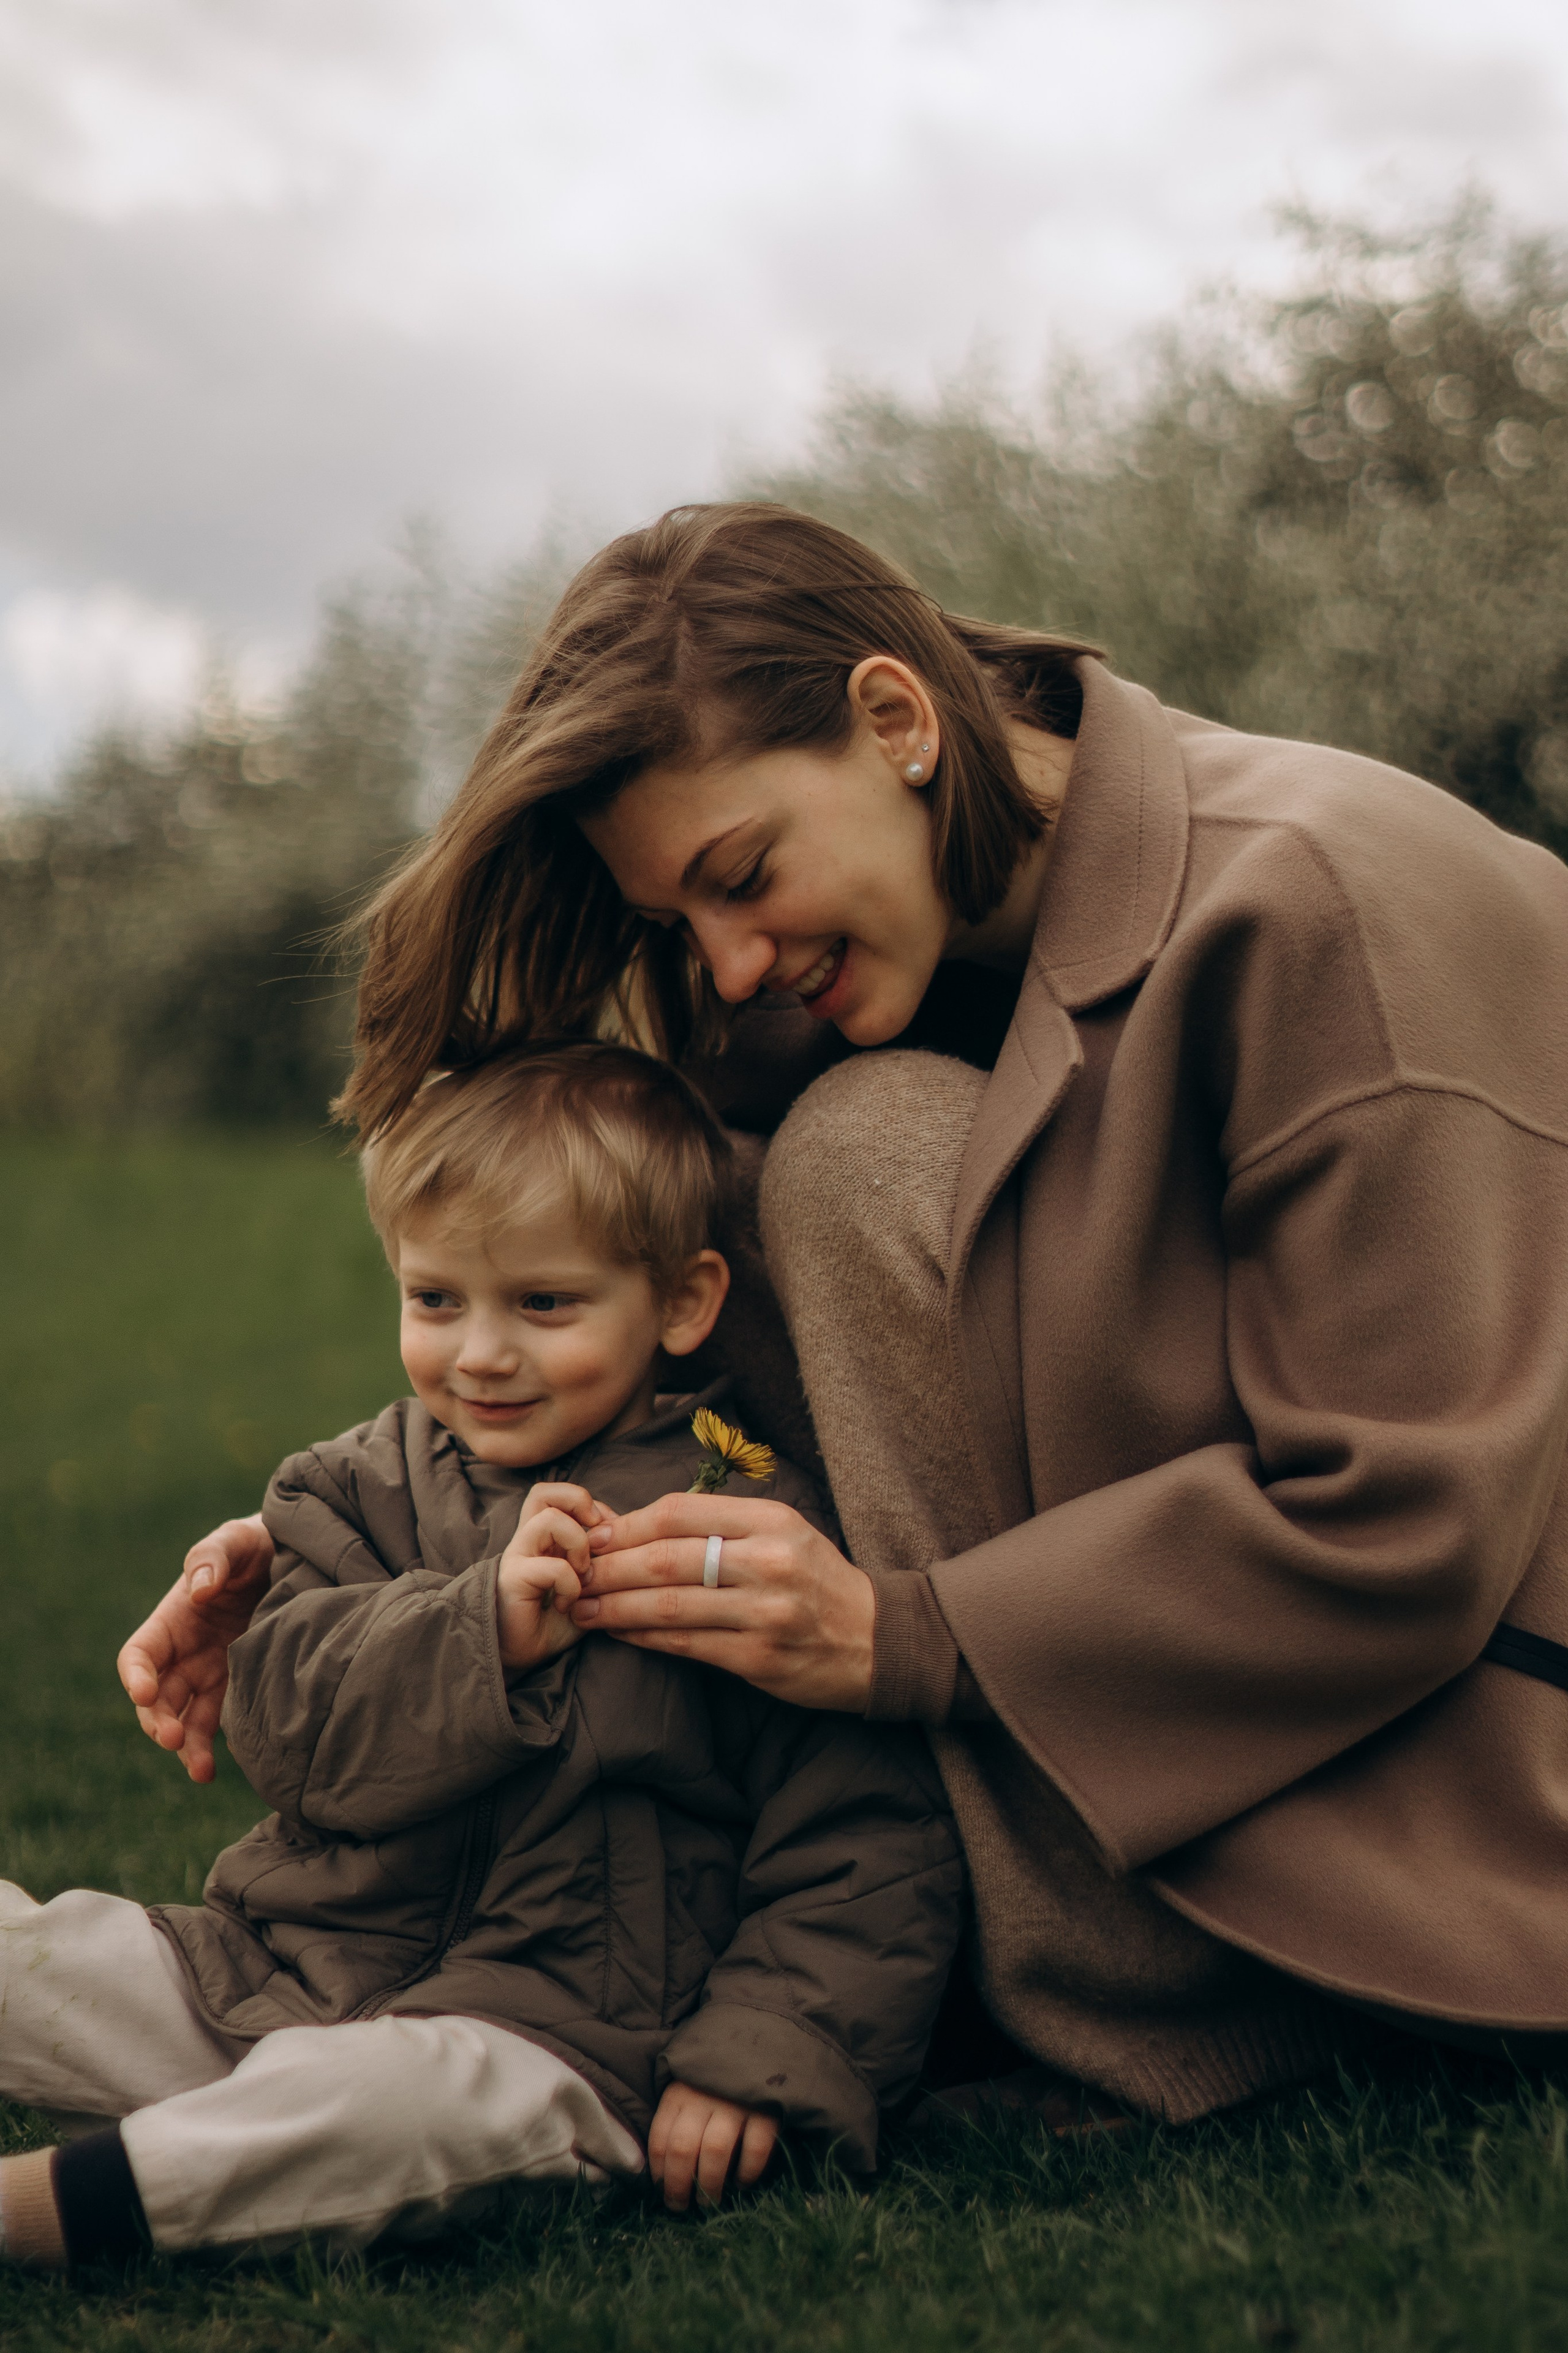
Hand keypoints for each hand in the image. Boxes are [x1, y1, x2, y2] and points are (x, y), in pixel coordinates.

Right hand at [116, 1515, 274, 1782]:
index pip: (138, 1655)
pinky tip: (224, 1767)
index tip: (144, 1693)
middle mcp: (185, 1654)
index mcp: (172, 1621)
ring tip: (201, 1771)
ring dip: (187, 1746)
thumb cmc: (255, 1545)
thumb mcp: (235, 1541)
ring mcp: (212, 1674)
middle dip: (158, 1721)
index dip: (134, 1676)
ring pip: (187, 1719)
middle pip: (157, 1698)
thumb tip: (199, 1592)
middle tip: (173, 1738)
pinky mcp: (241, 1687)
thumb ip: (213, 1557)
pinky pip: (222, 1722)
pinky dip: (219, 1746)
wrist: (297, 1558)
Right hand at [496, 1483, 608, 1671]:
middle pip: (544, 1492)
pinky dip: (571, 1585)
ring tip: (582, 1575)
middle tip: (595, 1537)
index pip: (563, 1496)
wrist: (517, 1656)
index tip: (608, 1540)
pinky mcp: (514, 1578)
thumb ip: (601, 1560)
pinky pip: (554, 1567)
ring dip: (578, 1544)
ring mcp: (518, 1557)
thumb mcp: (586, 1587)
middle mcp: (528, 1540)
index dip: (593, 1507)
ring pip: (550, 1519)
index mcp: (543, 1537)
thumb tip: (619, 1532)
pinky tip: (565, 1605)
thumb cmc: (552, 1621)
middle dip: (579, 1503)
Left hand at [573, 1493, 874, 1711]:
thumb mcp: (781, 1532)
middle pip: (666, 1559)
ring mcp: (765, 1612)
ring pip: (670, 1605)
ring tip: (584, 1608)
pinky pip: (686, 1645)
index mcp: (771, 1521)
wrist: (875, 1639)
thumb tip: (641, 1525)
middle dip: (610, 1568)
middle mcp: (767, 1562)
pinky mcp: (759, 1659)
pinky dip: (646, 1637)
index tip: (596, 1538)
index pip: (679, 1512)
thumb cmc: (815, 1579)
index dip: (628, 1525)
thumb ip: (721, 1525)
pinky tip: (621, 1633)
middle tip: (575, 1575)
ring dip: (616, 1607)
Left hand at [648, 2081, 778, 2211]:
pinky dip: (747, 2171)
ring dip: (709, 2184)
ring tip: (708, 2201)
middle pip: (683, 2149)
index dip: (659, 2173)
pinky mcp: (766, 2110)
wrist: (757, 2047)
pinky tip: (741, 2183)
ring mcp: (735, 2103)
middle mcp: (703, 2097)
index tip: (661, 2192)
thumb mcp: (685, 2091)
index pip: (660, 2139)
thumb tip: (662, 2173)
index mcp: (678, 2093)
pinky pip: (755, 2149)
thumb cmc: (712, 2081)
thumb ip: (674, 2122)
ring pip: (715, 2152)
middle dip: (678, 2186)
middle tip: (681, 2207)